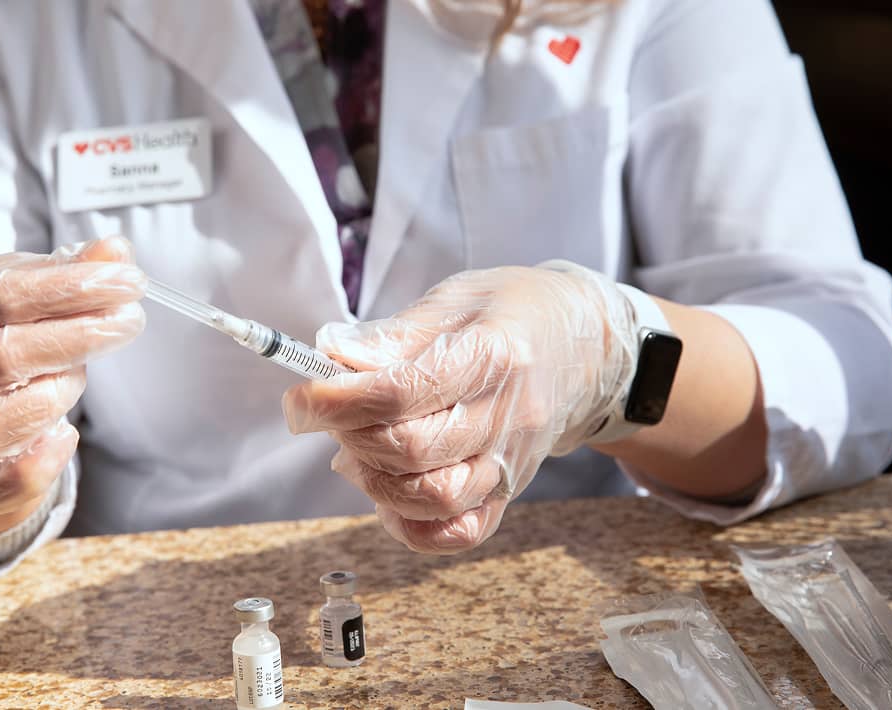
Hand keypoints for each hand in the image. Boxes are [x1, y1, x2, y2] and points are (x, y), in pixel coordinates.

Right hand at [0, 238, 145, 514]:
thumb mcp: (19, 287)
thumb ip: (65, 270)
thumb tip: (116, 252)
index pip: (1, 296)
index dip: (70, 289)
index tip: (129, 282)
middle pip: (3, 356)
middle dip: (79, 337)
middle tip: (128, 322)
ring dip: (56, 394)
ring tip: (78, 373)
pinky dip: (39, 465)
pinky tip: (67, 435)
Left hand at [283, 262, 635, 552]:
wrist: (589, 345)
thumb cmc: (514, 312)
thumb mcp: (456, 298)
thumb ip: (393, 334)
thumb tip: (330, 355)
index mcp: (493, 355)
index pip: (402, 393)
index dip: (337, 400)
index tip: (302, 395)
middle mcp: (508, 416)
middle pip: (411, 450)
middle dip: (349, 434)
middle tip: (327, 412)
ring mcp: (511, 461)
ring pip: (434, 499)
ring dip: (375, 480)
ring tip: (356, 448)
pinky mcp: (508, 491)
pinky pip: (461, 532)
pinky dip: (413, 527)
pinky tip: (388, 495)